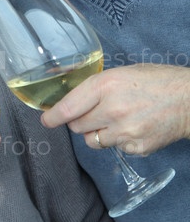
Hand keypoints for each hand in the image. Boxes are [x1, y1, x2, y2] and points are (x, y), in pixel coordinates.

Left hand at [41, 64, 189, 154]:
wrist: (188, 100)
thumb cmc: (155, 81)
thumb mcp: (121, 73)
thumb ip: (96, 87)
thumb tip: (72, 99)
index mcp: (106, 85)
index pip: (68, 107)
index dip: (53, 116)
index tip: (46, 121)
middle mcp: (112, 110)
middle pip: (76, 126)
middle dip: (78, 121)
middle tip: (90, 113)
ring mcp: (124, 132)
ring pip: (92, 140)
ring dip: (95, 132)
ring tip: (113, 119)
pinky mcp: (135, 148)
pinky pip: (113, 148)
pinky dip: (116, 140)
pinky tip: (130, 127)